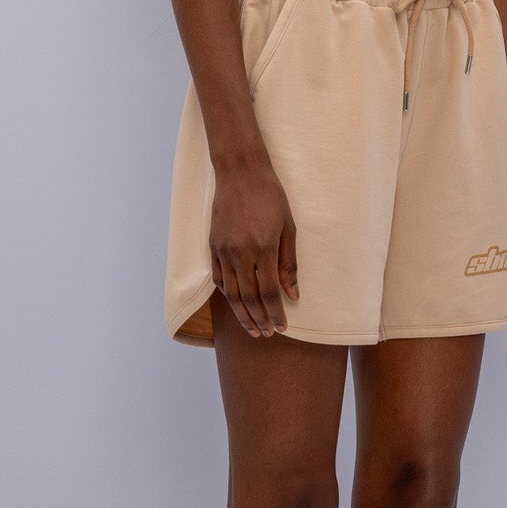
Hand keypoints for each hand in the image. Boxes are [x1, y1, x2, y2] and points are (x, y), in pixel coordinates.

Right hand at [210, 156, 299, 337]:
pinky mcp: (213, 246)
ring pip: (231, 293)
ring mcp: (223, 250)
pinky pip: (218, 278)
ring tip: (252, 329)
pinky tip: (236, 304)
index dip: (275, 313)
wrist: (240, 172)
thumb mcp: (288, 227)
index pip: (269, 292)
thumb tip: (293, 295)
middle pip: (248, 298)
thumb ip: (289, 263)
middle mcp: (240, 253)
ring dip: (242, 314)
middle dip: (258, 320)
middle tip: (267, 335)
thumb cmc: (270, 197)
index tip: (282, 327)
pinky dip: (227, 295)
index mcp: (262, 248)